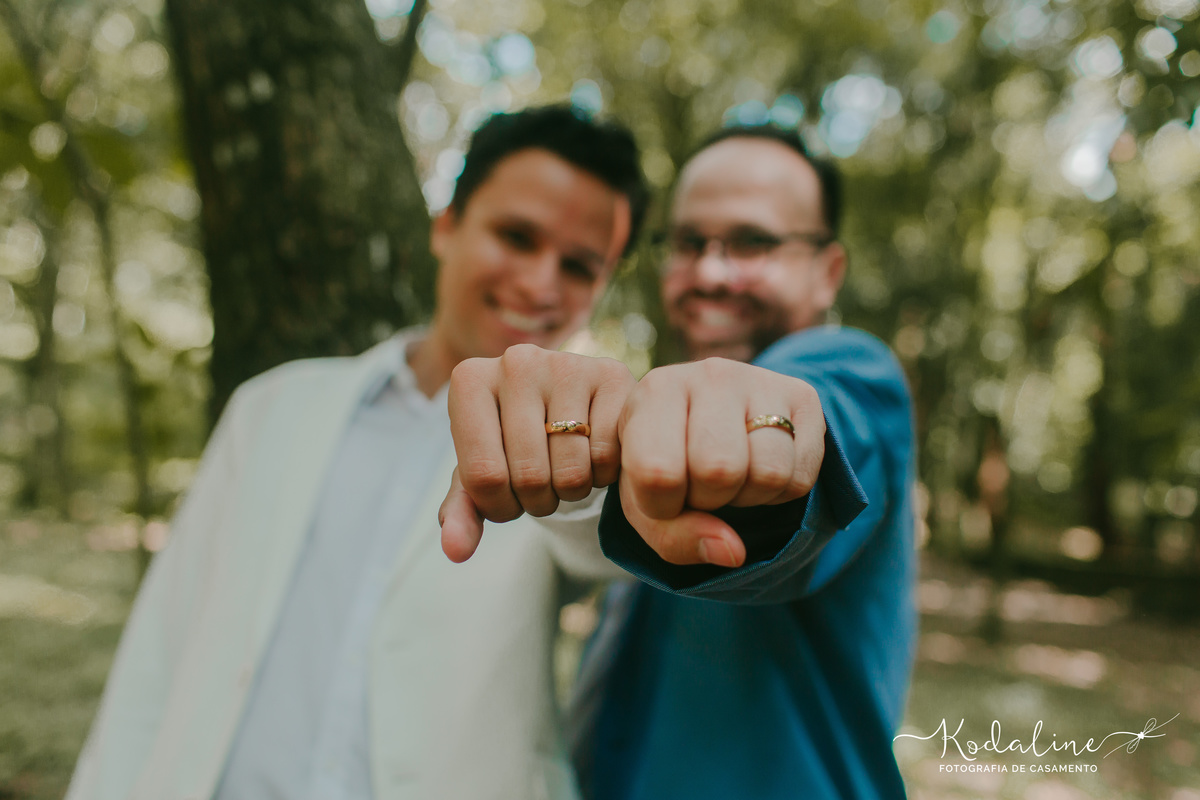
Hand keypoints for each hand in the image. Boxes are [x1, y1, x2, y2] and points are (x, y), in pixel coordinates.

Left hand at [440, 344, 634, 561]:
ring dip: (571, 492)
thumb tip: (455, 551)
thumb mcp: (482, 477)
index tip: (508, 494)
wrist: (564, 408)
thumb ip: (462, 513)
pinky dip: (604, 473)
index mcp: (469, 380)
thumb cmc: (512, 446)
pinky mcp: (613, 374)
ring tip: (567, 469)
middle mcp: (516, 362)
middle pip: (529, 476)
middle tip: (542, 485)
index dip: (500, 506)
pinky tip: (594, 454)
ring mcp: (566, 364)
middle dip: (537, 501)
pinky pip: (607, 456)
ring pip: (572, 471)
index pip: (483, 477)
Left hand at [614, 358, 824, 567]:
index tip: (665, 496)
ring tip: (734, 477)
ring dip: (751, 497)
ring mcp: (759, 379)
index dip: (664, 507)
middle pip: (719, 470)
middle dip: (711, 500)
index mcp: (653, 393)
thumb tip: (733, 552)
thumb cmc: (669, 468)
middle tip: (703, 486)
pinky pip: (801, 475)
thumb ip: (675, 539)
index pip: (658, 473)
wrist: (718, 425)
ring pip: (769, 473)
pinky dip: (783, 492)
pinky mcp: (803, 395)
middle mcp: (706, 374)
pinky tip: (760, 467)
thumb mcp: (650, 507)